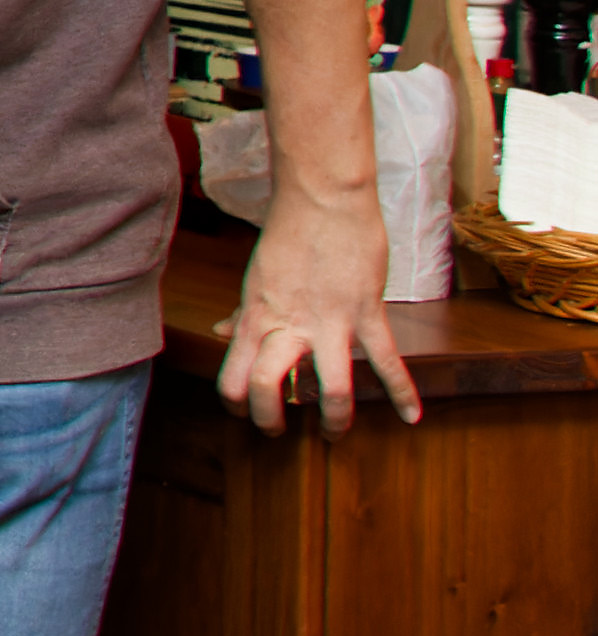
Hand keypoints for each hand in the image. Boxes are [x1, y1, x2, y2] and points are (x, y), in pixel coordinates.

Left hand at [215, 191, 419, 435]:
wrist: (323, 201)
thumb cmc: (287, 236)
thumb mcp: (256, 278)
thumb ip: (244, 313)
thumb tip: (223, 330)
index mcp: (256, 318)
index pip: (233, 375)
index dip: (235, 404)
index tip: (243, 415)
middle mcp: (287, 326)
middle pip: (266, 388)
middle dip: (271, 419)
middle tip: (279, 431)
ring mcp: (329, 323)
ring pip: (329, 387)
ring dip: (333, 418)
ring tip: (334, 434)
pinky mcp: (366, 314)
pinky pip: (387, 361)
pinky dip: (402, 392)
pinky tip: (413, 418)